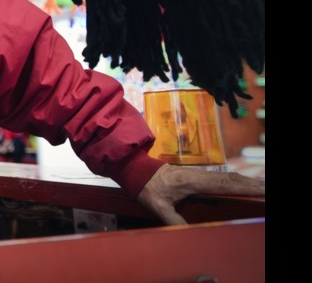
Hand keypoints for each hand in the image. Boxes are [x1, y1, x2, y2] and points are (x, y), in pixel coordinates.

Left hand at [137, 163, 265, 224]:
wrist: (136, 169)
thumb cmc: (147, 188)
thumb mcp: (157, 206)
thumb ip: (172, 220)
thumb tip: (185, 233)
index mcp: (190, 181)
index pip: (222, 184)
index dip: (242, 187)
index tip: (260, 190)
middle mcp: (197, 174)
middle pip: (229, 178)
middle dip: (250, 184)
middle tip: (267, 189)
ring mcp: (197, 172)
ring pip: (226, 176)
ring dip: (245, 181)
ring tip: (261, 187)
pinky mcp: (196, 174)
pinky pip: (220, 176)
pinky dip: (234, 180)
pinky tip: (243, 184)